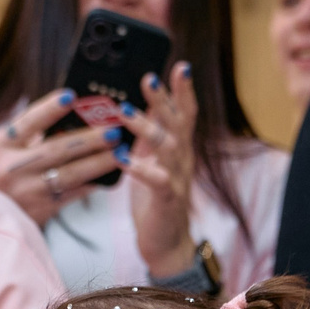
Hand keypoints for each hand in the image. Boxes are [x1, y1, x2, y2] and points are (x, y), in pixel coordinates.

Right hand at [0, 92, 122, 225]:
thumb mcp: (1, 152)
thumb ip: (29, 135)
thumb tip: (72, 116)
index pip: (26, 122)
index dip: (49, 109)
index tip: (71, 96)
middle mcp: (11, 169)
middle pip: (56, 149)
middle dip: (89, 139)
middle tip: (113, 130)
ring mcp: (27, 191)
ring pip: (70, 174)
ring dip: (99, 163)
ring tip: (119, 153)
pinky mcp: (42, 210)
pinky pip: (74, 194)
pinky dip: (92, 183)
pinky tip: (108, 176)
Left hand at [123, 63, 200, 281]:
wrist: (167, 243)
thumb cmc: (155, 201)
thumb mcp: (152, 161)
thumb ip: (148, 137)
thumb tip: (134, 106)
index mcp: (178, 148)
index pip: (185, 113)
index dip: (183, 90)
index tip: (180, 65)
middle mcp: (182, 159)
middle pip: (178, 122)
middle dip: (163, 98)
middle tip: (147, 77)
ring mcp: (177, 178)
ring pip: (168, 147)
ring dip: (147, 128)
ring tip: (125, 113)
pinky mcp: (167, 200)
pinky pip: (158, 181)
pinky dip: (141, 168)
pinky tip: (124, 159)